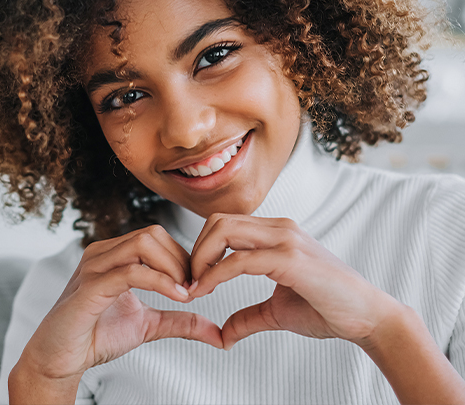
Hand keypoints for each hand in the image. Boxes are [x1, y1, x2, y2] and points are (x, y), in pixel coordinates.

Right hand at [17, 225, 222, 381]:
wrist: (59, 360)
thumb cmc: (96, 336)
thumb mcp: (148, 325)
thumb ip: (179, 321)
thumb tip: (215, 330)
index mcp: (114, 254)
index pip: (157, 236)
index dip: (183, 256)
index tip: (198, 283)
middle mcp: (103, 253)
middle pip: (153, 234)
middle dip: (181, 259)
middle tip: (195, 287)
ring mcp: (94, 266)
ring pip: (143, 243)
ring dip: (172, 267)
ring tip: (186, 292)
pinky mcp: (89, 287)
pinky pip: (131, 271)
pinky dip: (160, 281)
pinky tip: (176, 295)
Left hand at [188, 214, 399, 349]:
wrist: (367, 317)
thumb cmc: (327, 308)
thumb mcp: (278, 311)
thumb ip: (248, 316)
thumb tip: (223, 334)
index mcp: (276, 233)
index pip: (225, 224)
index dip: (202, 248)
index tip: (193, 278)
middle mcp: (279, 228)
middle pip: (218, 221)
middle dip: (196, 250)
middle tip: (189, 280)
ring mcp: (286, 239)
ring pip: (224, 230)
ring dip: (201, 258)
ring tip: (194, 286)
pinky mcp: (290, 259)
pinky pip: (240, 259)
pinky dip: (216, 274)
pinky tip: (207, 290)